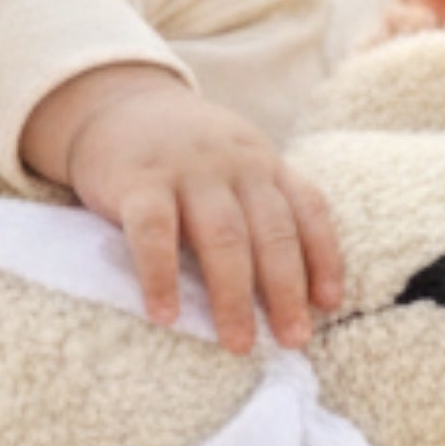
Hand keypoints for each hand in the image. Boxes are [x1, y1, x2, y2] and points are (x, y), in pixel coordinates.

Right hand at [19, 64, 343, 353]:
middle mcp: (236, 165)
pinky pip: (153, 233)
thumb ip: (262, 205)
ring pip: (223, 236)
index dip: (324, 257)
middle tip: (293, 340)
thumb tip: (297, 288)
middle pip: (272, 231)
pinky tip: (165, 315)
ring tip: (238, 343)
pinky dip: (161, 276)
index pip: (309, 210)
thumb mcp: (236, 163)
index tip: (329, 304)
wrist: (115, 103)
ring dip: (234, 296)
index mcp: (265, 165)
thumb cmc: (184, 154)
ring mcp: (187, 171)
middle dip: (286, 291)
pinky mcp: (137, 181)